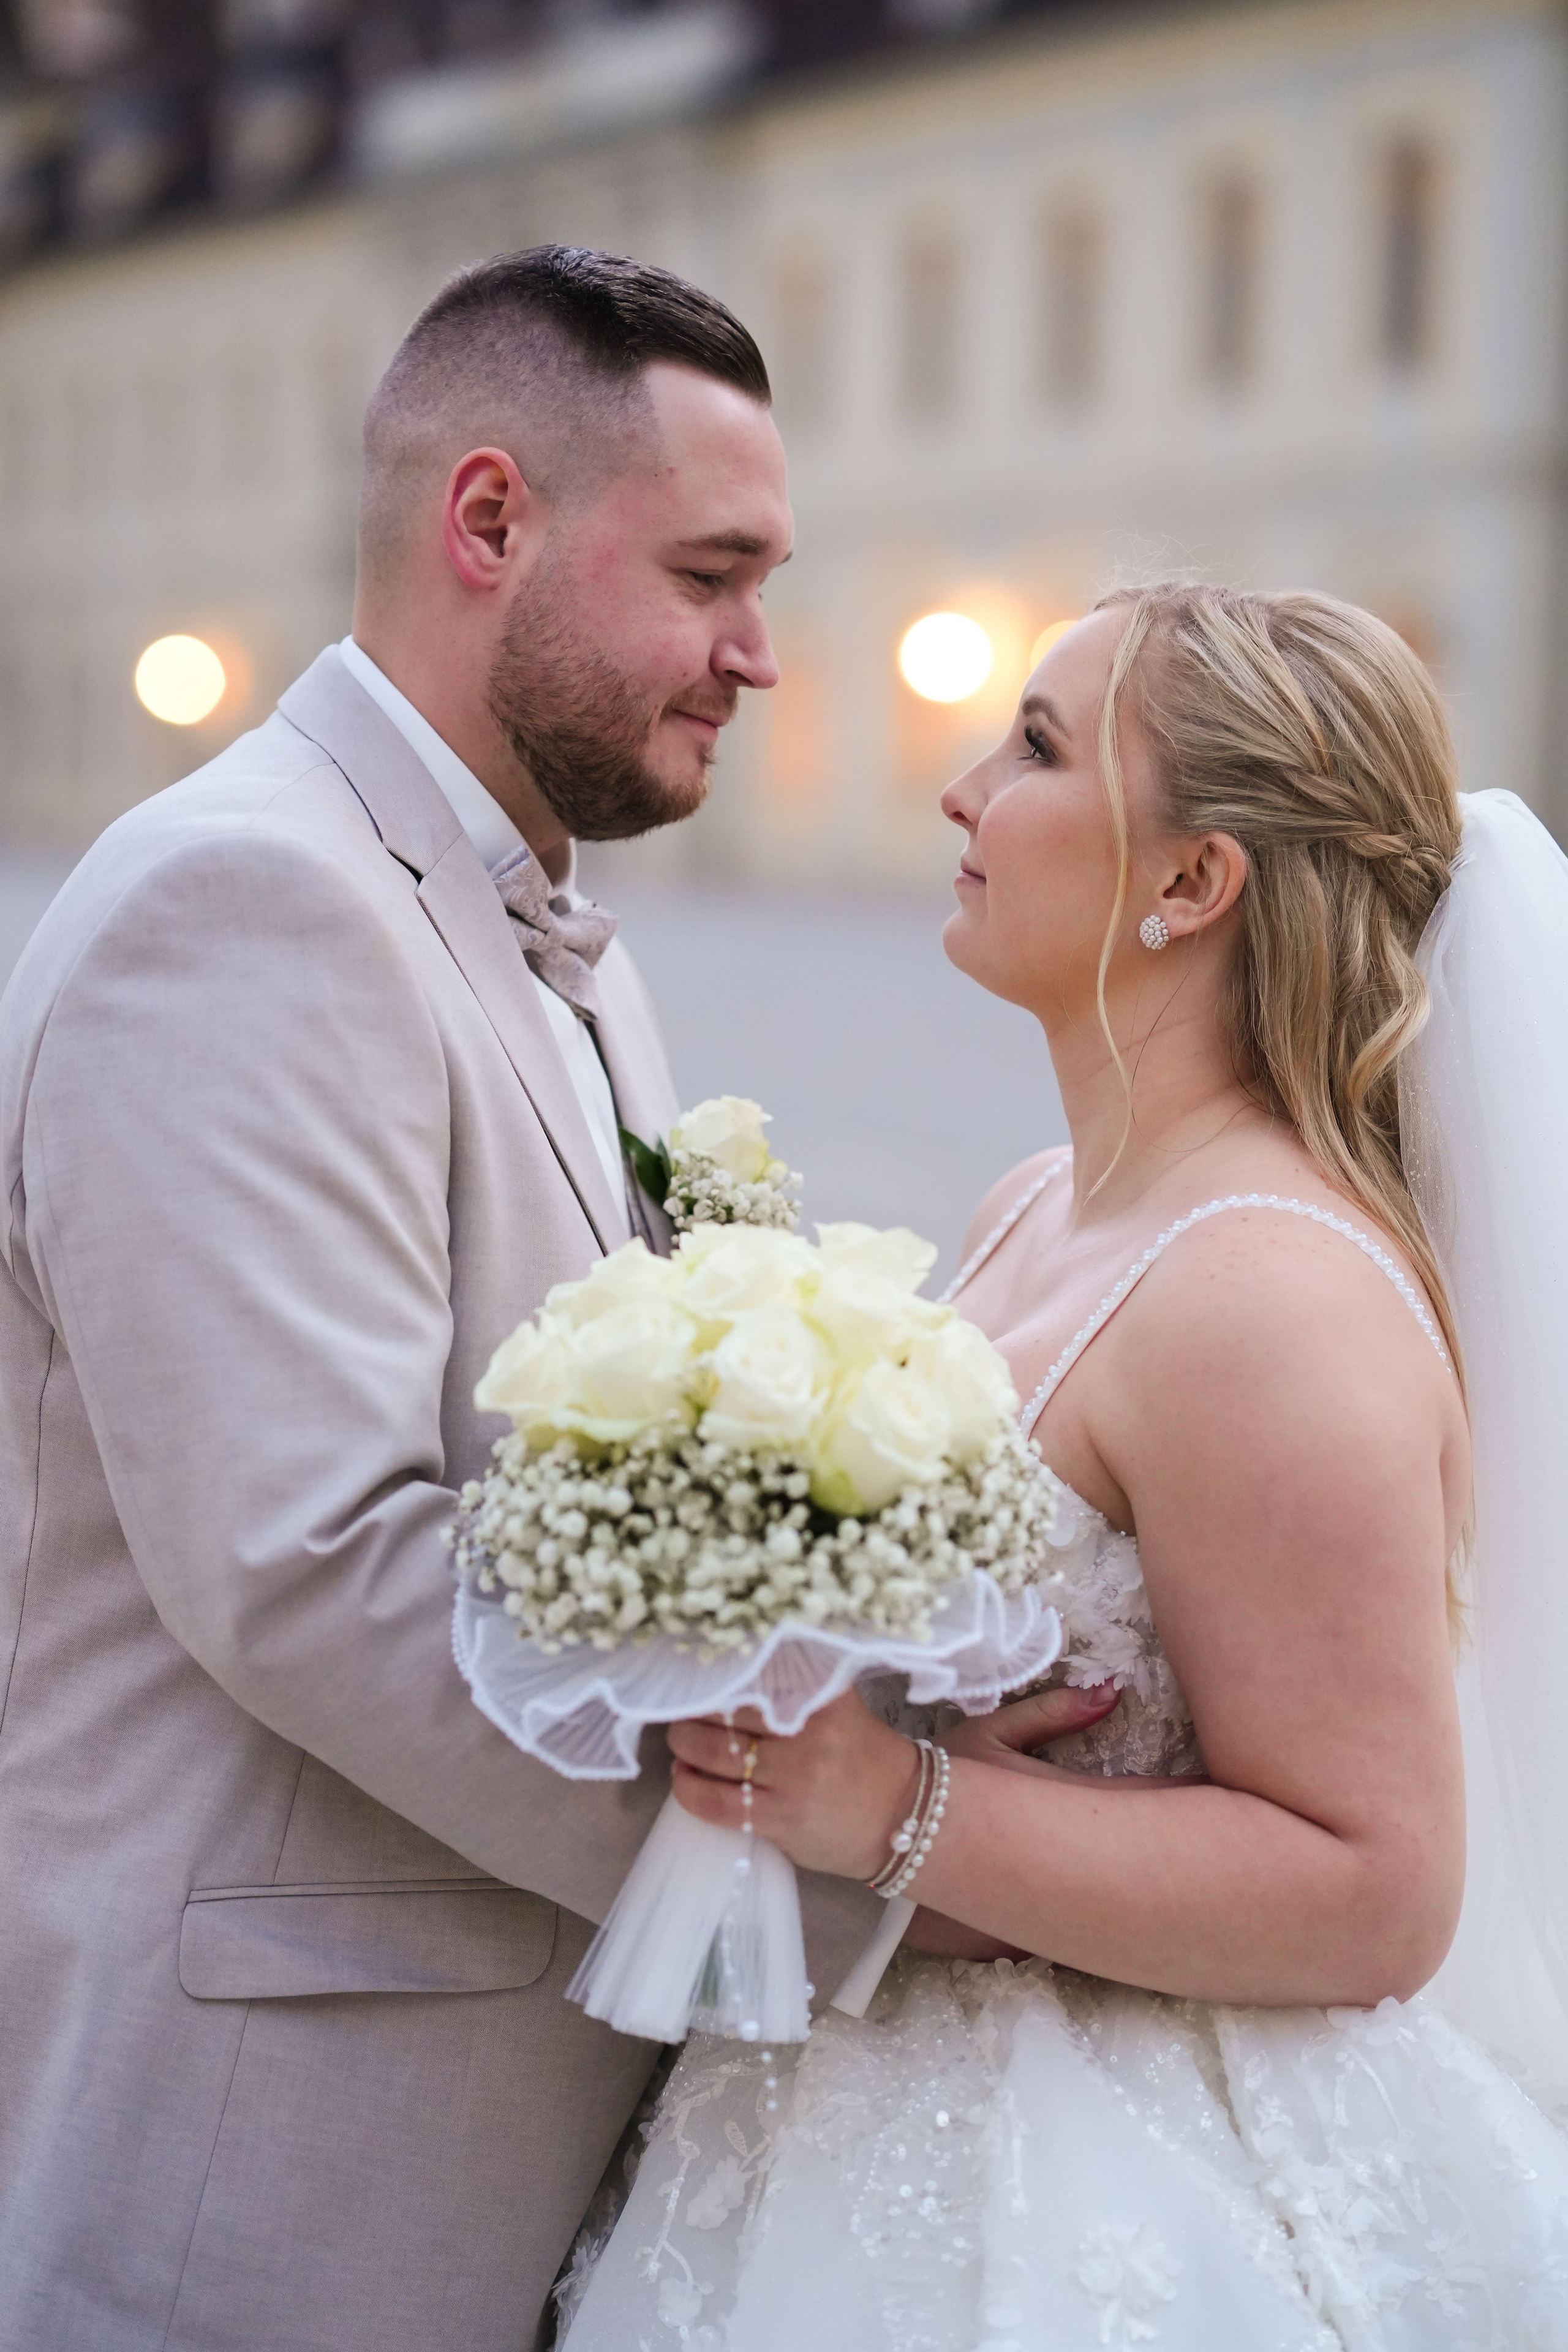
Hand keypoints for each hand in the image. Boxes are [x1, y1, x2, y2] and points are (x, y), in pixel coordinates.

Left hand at [666, 1682, 1122, 1883]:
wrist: (930, 1845)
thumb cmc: (941, 1781)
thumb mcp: (978, 1733)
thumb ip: (1031, 1709)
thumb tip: (1114, 1693)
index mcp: (838, 1699)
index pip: (764, 1657)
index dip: (725, 1645)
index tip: (705, 1631)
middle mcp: (803, 1736)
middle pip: (715, 1698)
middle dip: (694, 1691)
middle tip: (687, 1683)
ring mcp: (782, 1782)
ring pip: (697, 1746)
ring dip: (684, 1738)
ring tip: (687, 1727)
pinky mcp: (769, 1823)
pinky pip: (703, 1799)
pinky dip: (688, 1784)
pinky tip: (690, 1771)